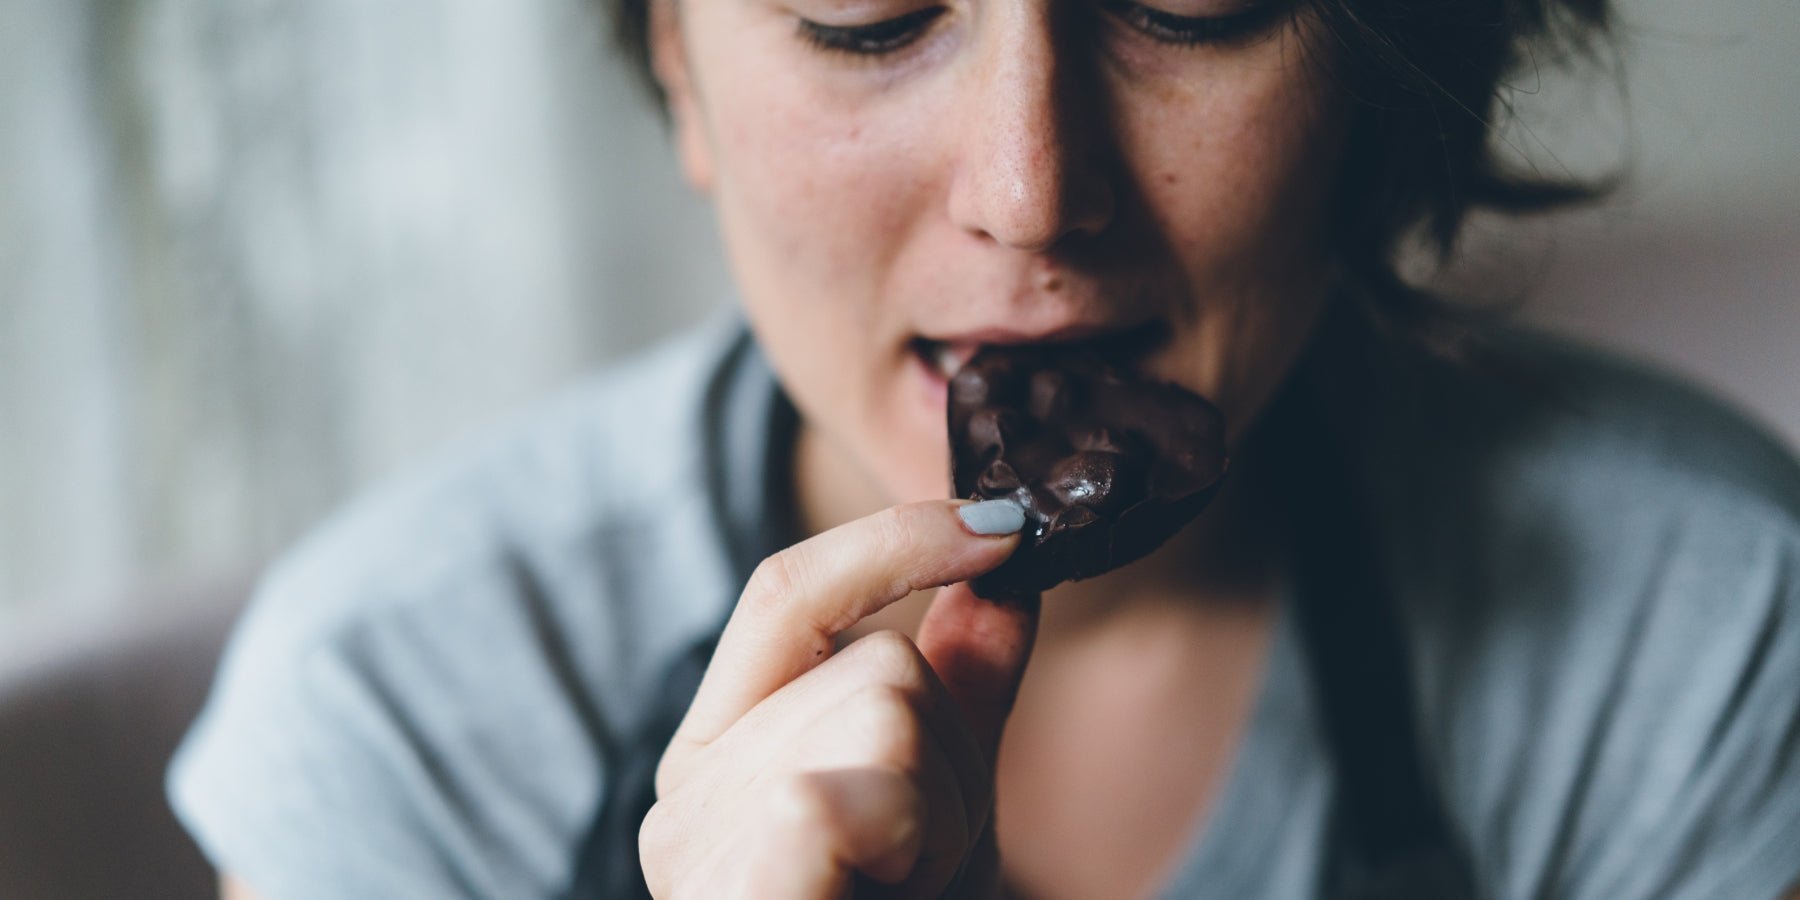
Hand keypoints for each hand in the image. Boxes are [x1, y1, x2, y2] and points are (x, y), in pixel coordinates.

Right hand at [639, 499, 1037, 898]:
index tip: (1006, 530)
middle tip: (925, 872)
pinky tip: (880, 893)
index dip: (898, 540)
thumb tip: (1005, 564)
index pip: (788, 592)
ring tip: (905, 894)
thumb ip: (961, 691)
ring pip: (890, 716)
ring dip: (948, 824)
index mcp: (724, 753)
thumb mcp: (944, 807)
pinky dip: (906, 846)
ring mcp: (696, 841)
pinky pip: (838, 797)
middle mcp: (690, 788)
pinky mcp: (728, 889)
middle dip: (957, 770)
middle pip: (882, 664)